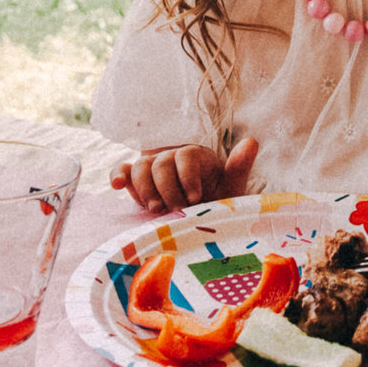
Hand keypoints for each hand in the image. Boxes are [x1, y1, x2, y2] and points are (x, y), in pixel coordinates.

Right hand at [111, 138, 260, 210]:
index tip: (194, 198)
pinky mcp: (136, 183)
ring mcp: (152, 170)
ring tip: (156, 209)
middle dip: (167, 188)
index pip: (186, 155)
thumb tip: (251, 141)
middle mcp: (172, 159)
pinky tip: (116, 185)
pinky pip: (123, 172)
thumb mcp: (230, 189)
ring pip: (140, 167)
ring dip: (145, 188)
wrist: (199, 225)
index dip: (187, 176)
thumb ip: (238, 167)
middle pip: (161, 162)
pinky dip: (118, 175)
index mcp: (195, 157)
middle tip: (174, 209)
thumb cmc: (216, 205)